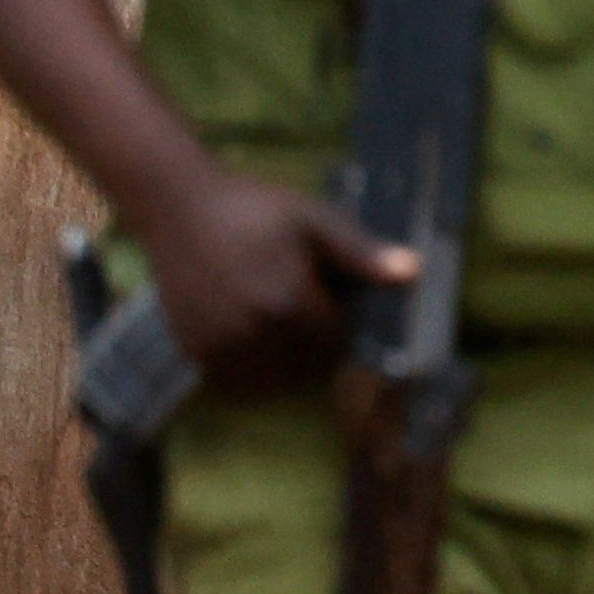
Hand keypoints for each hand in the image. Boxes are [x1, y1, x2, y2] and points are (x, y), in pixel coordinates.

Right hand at [132, 165, 413, 398]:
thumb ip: (362, 253)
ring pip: (276, 381)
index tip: (329, 289)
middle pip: (310, 364)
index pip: (339, 340)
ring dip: (287, 361)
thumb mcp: (316, 221)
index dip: (342, 317)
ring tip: (275, 313)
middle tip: (298, 297)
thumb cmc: (255, 210)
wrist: (179, 208)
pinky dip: (255, 372)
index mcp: (289, 302)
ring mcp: (219, 348)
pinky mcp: (195, 354)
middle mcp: (253, 332)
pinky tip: (254, 336)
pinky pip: (241, 385)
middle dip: (317, 340)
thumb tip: (414, 272)